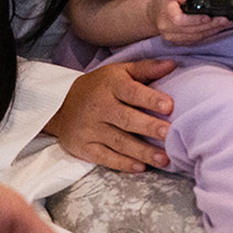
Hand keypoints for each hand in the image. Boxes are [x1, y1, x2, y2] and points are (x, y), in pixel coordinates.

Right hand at [43, 59, 175, 172]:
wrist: (60, 106)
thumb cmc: (100, 87)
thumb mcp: (120, 72)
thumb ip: (146, 69)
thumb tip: (172, 64)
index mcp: (111, 85)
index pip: (131, 92)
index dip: (150, 99)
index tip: (169, 106)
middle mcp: (99, 108)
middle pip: (126, 119)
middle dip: (148, 127)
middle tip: (169, 134)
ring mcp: (90, 129)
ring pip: (119, 142)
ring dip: (142, 151)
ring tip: (164, 158)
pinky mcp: (84, 148)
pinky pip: (105, 158)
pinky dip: (123, 164)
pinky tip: (141, 167)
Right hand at [146, 0, 229, 44]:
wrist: (155, 15)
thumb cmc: (164, 1)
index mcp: (166, 16)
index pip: (181, 21)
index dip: (196, 20)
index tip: (209, 16)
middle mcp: (169, 30)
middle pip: (193, 30)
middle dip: (211, 25)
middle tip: (226, 19)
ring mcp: (174, 38)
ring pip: (197, 36)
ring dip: (213, 30)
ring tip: (227, 23)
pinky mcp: (181, 42)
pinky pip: (197, 39)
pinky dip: (209, 34)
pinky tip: (219, 28)